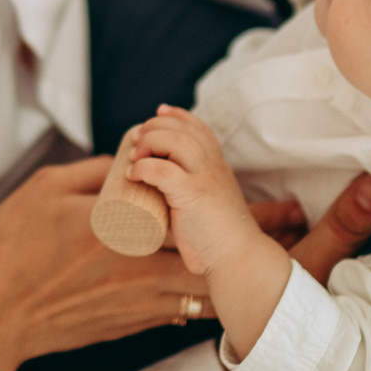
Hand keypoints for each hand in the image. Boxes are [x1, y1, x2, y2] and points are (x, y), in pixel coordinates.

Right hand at [0, 156, 221, 370]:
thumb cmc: (8, 250)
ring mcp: (137, 302)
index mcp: (125, 224)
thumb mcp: (45, 189)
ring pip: (199, 293)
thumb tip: (123, 161)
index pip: (187, 211)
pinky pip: (175, 313)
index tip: (220, 195)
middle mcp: (140, 266)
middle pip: (205, 257)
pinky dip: (188, 301)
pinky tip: (185, 290)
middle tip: (234, 229)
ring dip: (213, 277)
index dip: (211, 204)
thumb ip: (93, 171)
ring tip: (224, 263)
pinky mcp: (127, 327)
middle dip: (222, 243)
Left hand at [123, 107, 261, 278]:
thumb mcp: (210, 204)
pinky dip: (144, 167)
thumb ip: (193, 196)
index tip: (158, 112)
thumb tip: (158, 198)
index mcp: (218, 167)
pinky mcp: (194, 196)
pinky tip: (131, 174)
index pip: (200, 128)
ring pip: (175, 142)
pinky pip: (163, 170)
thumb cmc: (219, 239)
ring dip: (149, 142)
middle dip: (156, 127)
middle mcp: (214, 167)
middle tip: (137, 139)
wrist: (238, 259)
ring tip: (133, 156)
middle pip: (183, 130)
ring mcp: (205, 180)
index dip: (178, 115)